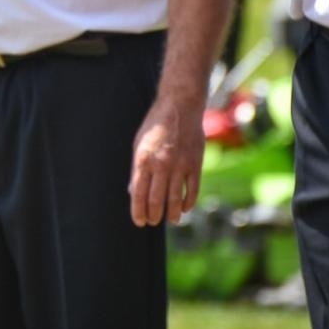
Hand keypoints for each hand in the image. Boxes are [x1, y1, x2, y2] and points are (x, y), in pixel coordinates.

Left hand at [128, 93, 204, 226]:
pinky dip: (188, 202)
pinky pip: (192, 190)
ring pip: (175, 199)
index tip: (139, 221)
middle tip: (153, 222)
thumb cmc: (155, 125)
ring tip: (171, 220)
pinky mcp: (195, 164)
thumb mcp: (139, 144)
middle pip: (156, 200)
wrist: (179, 106)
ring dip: (172, 214)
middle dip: (153, 215)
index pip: (139, 194)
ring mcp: (180, 165)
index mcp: (143, 160)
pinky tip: (185, 208)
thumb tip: (133, 192)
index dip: (138, 211)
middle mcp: (161, 165)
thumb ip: (137, 169)